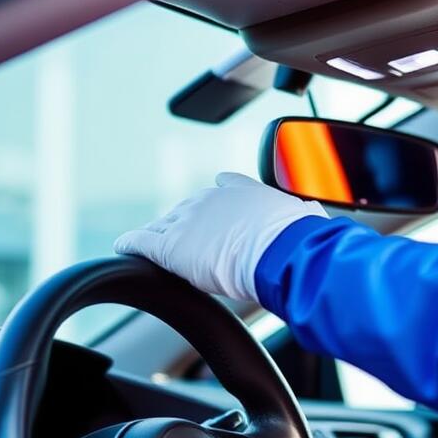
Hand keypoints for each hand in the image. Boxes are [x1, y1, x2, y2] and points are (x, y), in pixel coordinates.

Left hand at [115, 172, 325, 301]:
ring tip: (150, 247)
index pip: (223, 186)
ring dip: (159, 236)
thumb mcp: (306, 217)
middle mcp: (213, 199)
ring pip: (164, 225)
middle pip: (189, 209)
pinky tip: (123, 248)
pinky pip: (141, 241)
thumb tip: (315, 213)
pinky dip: (130, 244)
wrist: (282, 250)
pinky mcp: (169, 245)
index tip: (215, 209)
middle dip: (185, 224)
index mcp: (245, 191)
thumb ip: (304, 213)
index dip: (217, 200)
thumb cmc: (300, 238)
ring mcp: (188, 220)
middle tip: (188, 243)